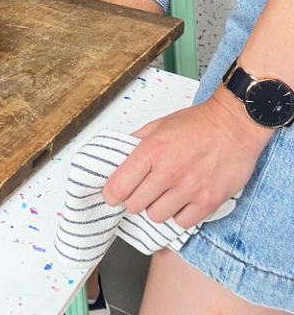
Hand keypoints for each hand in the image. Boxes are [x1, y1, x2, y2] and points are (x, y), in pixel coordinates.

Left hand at [102, 89, 272, 226]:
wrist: (235, 125)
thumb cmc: (198, 123)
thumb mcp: (160, 124)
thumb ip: (137, 141)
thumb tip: (119, 157)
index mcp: (152, 150)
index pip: (119, 186)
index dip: (111, 193)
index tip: (112, 194)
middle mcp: (168, 171)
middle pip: (134, 205)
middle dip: (135, 199)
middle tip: (142, 191)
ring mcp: (189, 189)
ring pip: (156, 216)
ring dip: (157, 208)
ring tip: (165, 195)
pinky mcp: (208, 202)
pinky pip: (182, 222)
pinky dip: (180, 214)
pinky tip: (184, 200)